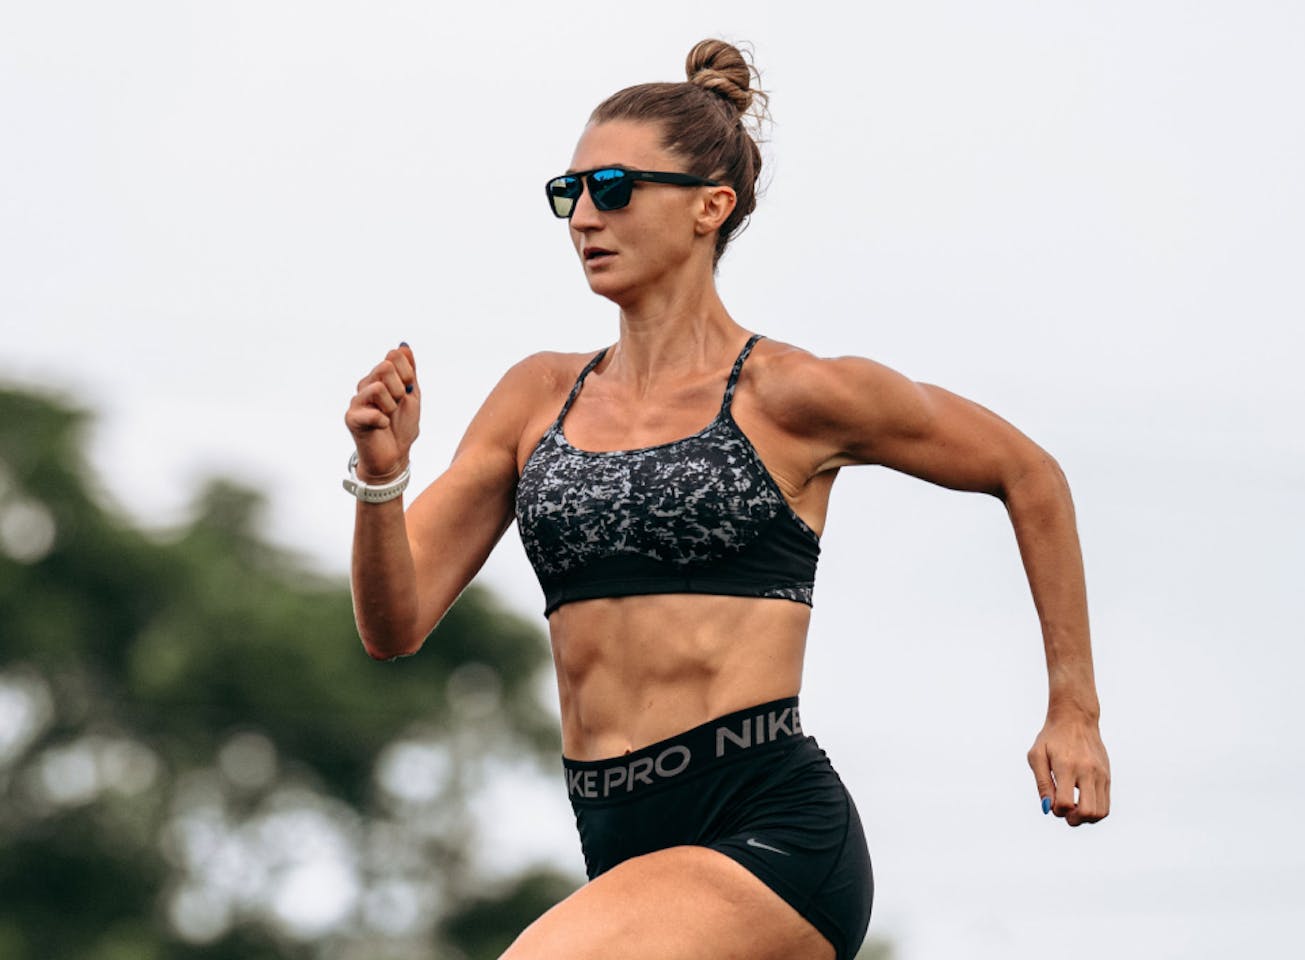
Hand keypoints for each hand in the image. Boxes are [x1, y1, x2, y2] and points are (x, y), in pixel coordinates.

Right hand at [345, 343, 420, 480]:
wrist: (395, 456)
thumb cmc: (402, 427)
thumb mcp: (412, 395)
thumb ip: (409, 371)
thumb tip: (403, 346)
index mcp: (380, 378)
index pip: (394, 357)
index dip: (407, 373)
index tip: (408, 390)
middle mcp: (365, 386)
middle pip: (385, 367)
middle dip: (400, 389)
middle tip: (397, 405)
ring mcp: (357, 401)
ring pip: (378, 387)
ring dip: (391, 406)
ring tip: (388, 416)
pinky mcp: (351, 418)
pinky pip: (373, 412)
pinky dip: (384, 421)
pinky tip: (382, 427)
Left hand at [1027, 709, 1110, 825]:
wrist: (1076, 719)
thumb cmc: (1051, 738)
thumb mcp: (1037, 756)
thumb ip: (1042, 784)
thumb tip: (1048, 808)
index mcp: (1066, 766)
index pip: (1065, 803)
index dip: (1056, 810)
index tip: (1052, 802)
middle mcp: (1087, 771)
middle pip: (1088, 812)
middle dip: (1073, 820)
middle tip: (1064, 811)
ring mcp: (1100, 774)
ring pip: (1101, 812)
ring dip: (1085, 819)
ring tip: (1074, 809)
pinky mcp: (1107, 776)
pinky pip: (1106, 804)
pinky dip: (1094, 811)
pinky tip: (1082, 803)